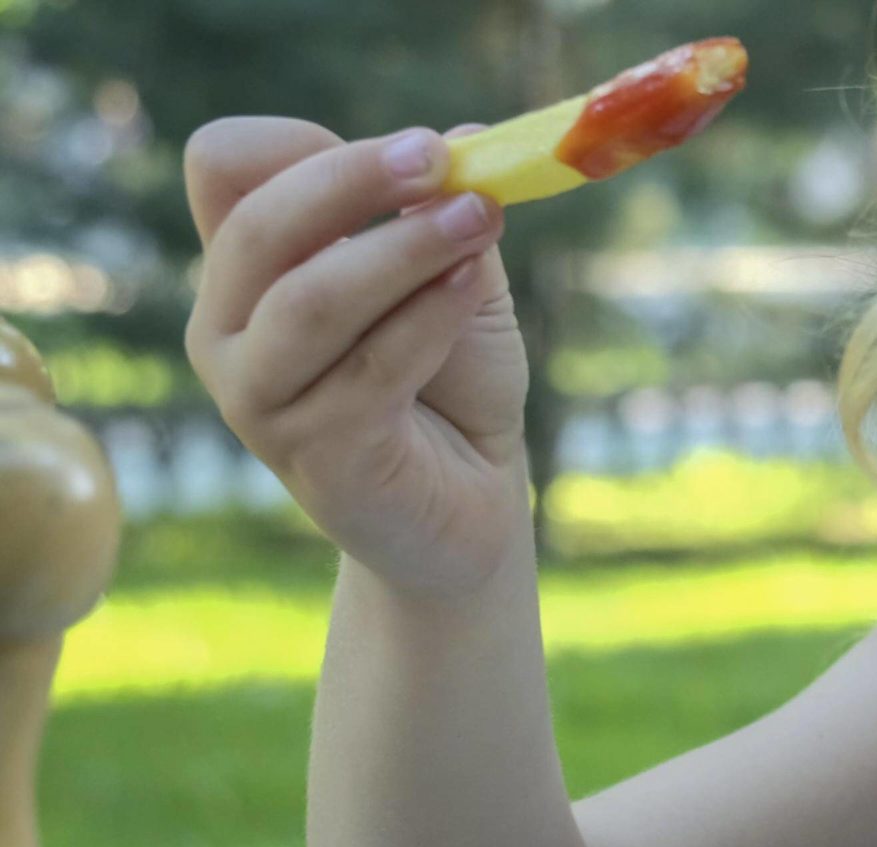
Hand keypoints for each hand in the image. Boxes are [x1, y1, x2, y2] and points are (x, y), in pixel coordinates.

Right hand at [183, 118, 529, 595]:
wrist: (470, 506)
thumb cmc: (452, 383)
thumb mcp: (456, 282)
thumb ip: (443, 219)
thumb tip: (462, 139)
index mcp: (245, 268)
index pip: (224, 168)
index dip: (308, 148)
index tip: (415, 150)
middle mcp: (225, 328)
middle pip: (258, 225)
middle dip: (354, 181)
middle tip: (442, 160)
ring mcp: (255, 397)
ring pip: (311, 300)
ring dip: (403, 249)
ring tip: (482, 219)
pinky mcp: (311, 455)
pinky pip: (368, 368)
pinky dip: (428, 318)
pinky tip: (472, 287)